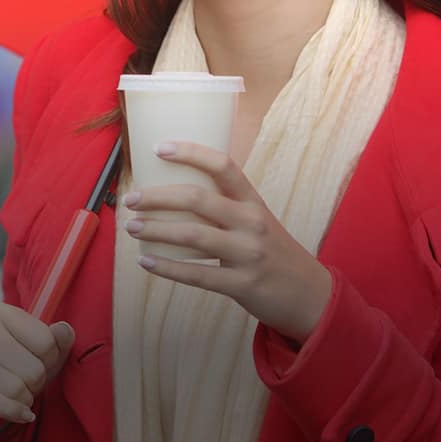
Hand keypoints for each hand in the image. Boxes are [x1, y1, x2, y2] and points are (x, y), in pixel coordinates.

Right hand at [0, 302, 74, 425]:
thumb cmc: (24, 362)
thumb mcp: (47, 347)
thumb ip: (62, 336)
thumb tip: (62, 331)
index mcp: (1, 312)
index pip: (46, 341)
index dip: (52, 358)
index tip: (43, 360)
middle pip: (32, 369)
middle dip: (39, 382)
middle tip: (32, 381)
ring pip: (15, 388)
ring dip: (27, 398)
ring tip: (23, 393)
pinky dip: (14, 413)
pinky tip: (22, 413)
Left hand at [123, 142, 332, 343]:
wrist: (308, 294)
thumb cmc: (273, 251)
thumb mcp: (257, 220)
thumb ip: (226, 207)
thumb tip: (175, 193)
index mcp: (254, 200)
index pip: (223, 165)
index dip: (191, 153)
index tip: (159, 148)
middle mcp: (252, 222)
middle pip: (199, 199)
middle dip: (159, 197)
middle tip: (132, 199)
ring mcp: (248, 254)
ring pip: (194, 235)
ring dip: (157, 230)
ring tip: (132, 227)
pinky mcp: (242, 285)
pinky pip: (198, 275)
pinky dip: (168, 268)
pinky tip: (146, 262)